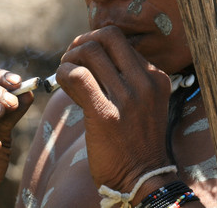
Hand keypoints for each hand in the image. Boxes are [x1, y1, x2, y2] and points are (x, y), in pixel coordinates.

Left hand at [56, 27, 174, 198]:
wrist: (143, 179)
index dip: (95, 43)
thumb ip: (126, 79)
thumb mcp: (145, 103)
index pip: (120, 40)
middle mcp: (145, 82)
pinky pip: (78, 75)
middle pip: (107, 36)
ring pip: (89, 51)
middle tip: (70, 60)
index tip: (83, 59)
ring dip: (69, 59)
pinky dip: (63, 73)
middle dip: (82, 42)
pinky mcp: (105, 114)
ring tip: (65, 75)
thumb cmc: (136, 142)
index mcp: (155, 77)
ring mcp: (127, 97)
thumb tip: (89, 58)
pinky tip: (61, 84)